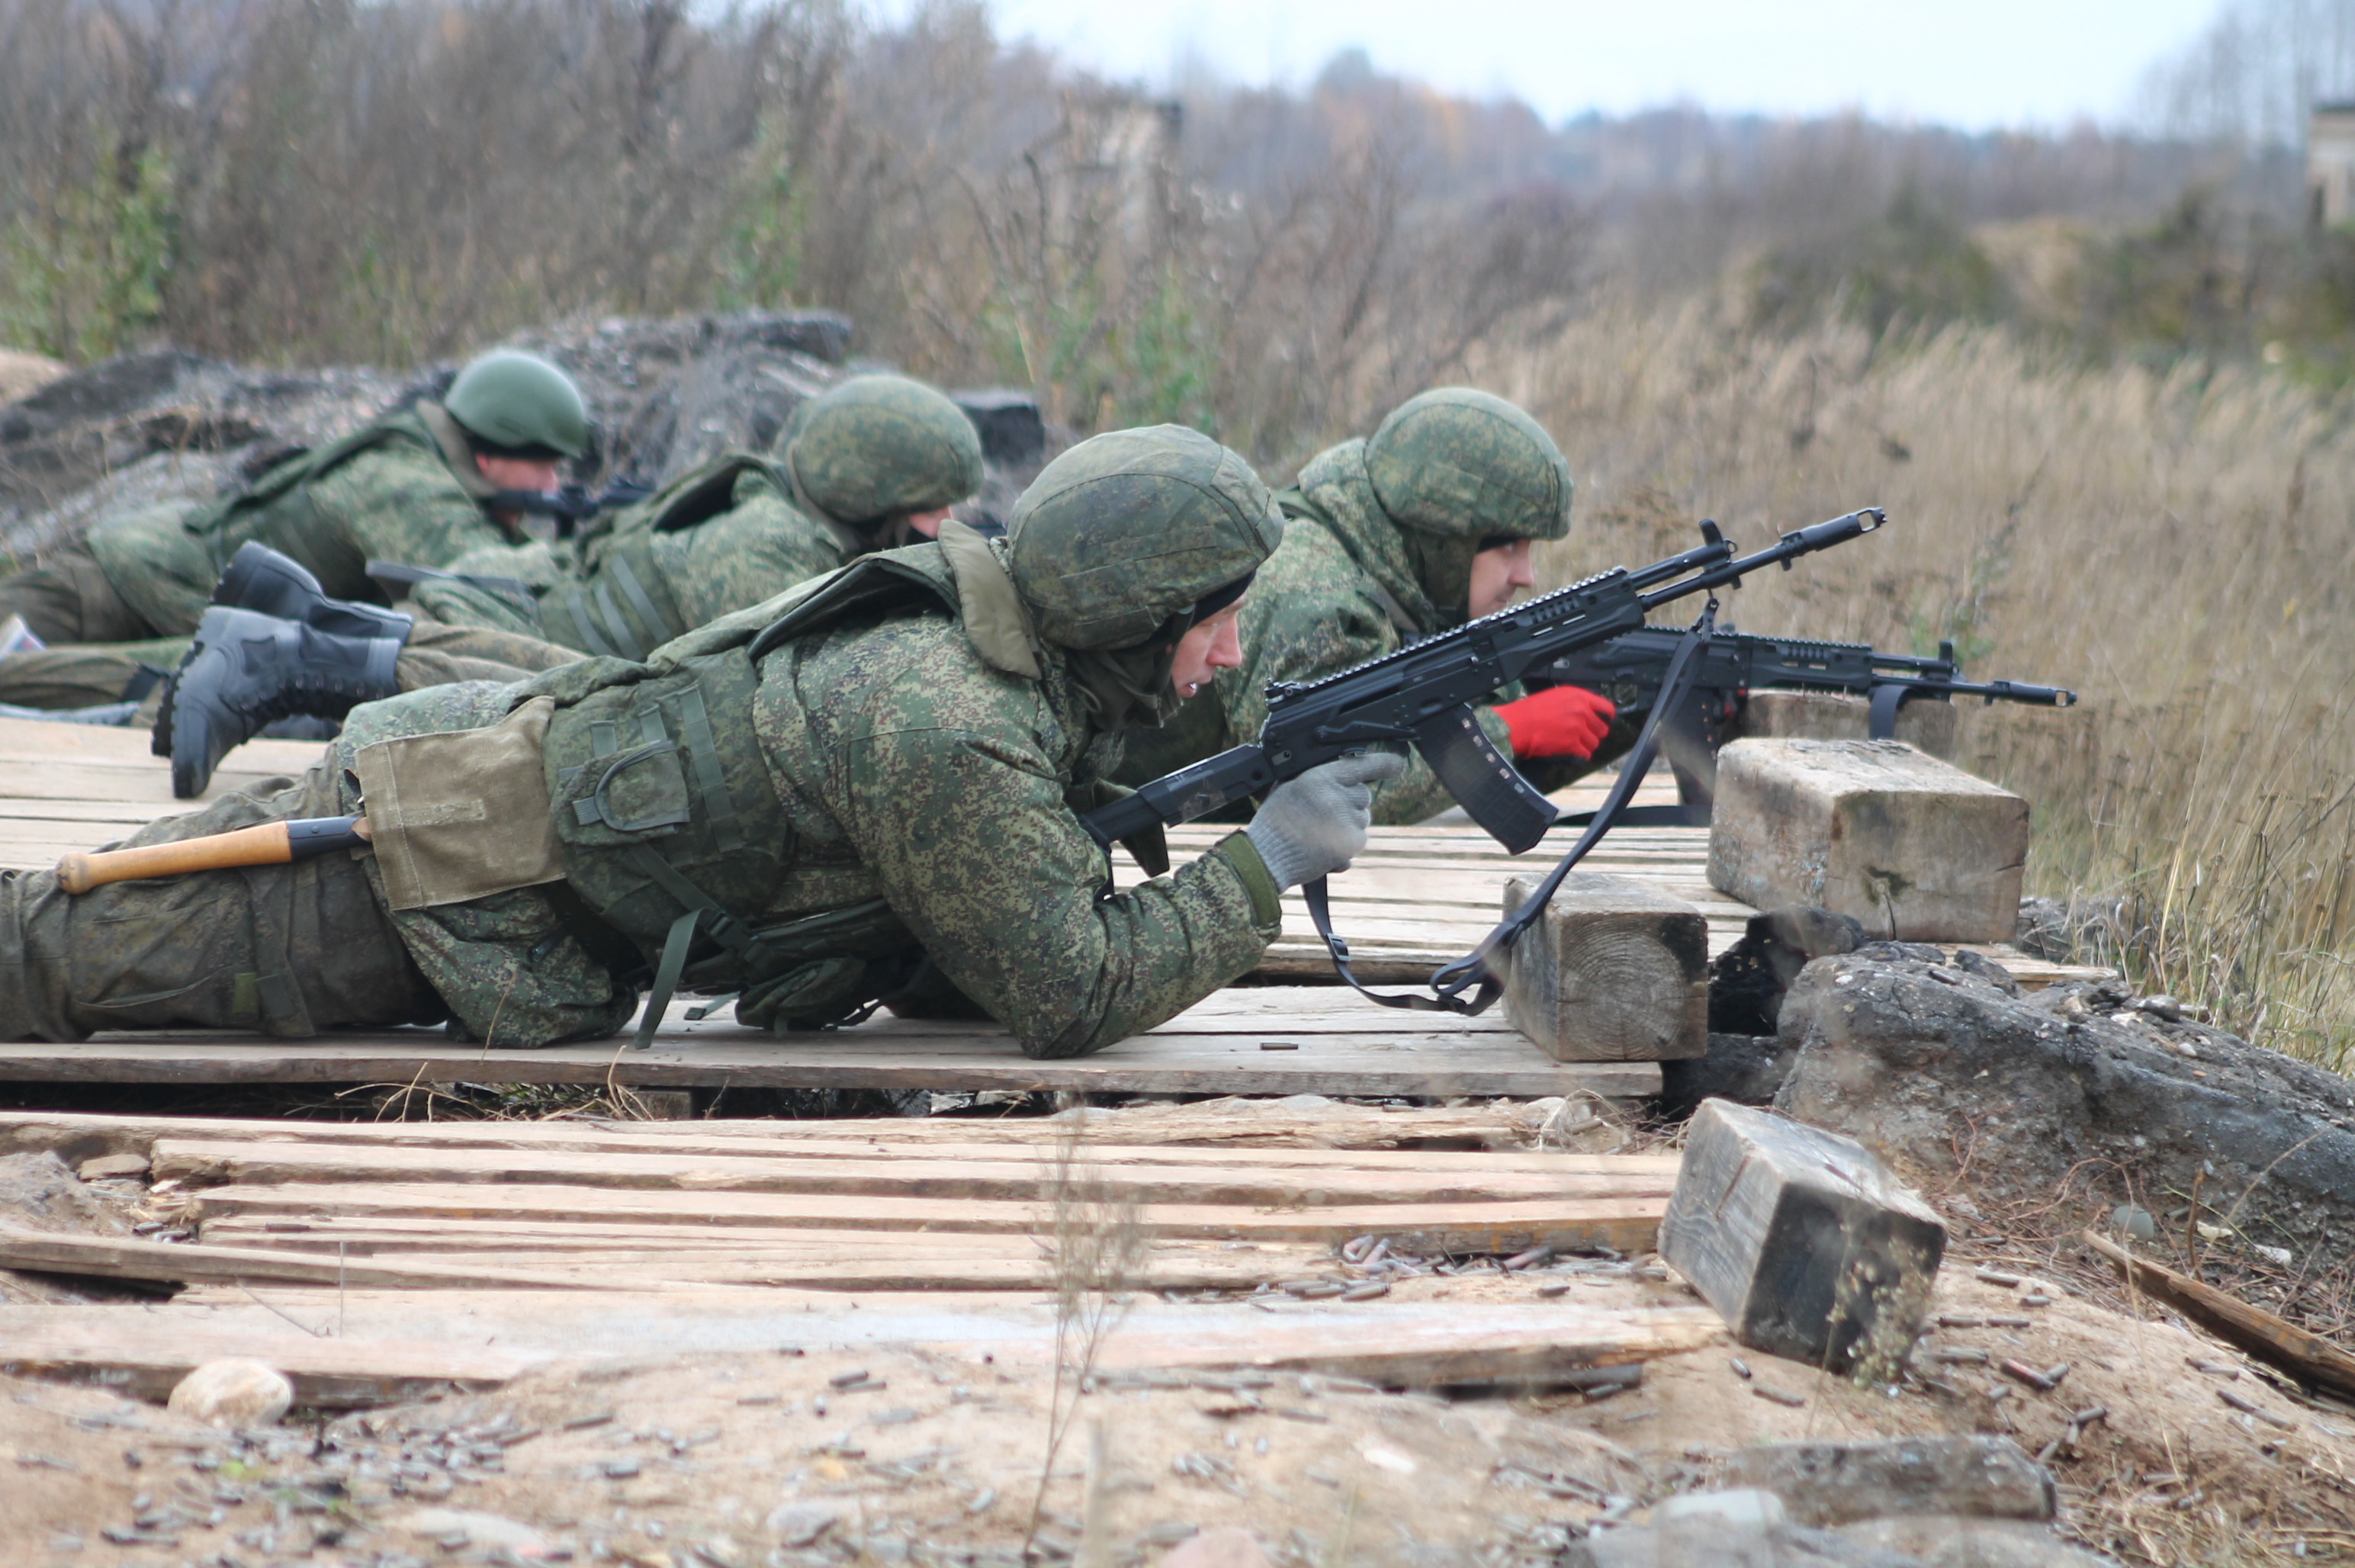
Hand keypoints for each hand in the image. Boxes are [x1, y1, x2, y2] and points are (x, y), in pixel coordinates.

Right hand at [1243, 751, 1405, 890]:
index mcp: (1319, 778)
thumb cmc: (1275, 823)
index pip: (1359, 765)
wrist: (1267, 857)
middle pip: (1363, 795)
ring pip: (1362, 818)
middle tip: (1325, 814)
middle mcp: (1337, 796)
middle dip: (1351, 803)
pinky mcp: (1351, 843)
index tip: (1398, 764)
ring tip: (1319, 833)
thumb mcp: (1290, 788)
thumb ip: (1318, 780)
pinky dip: (1347, 844)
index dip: (1382, 763)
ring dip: (1348, 825)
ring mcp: (1346, 820)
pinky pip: (1359, 838)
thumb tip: (1344, 778)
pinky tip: (1324, 846)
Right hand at [1496, 685, 1615, 759]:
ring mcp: (1578, 729)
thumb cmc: (1531, 710)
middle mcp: (1582, 712)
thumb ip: (1575, 702)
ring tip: (1575, 743)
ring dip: (1586, 745)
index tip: (1605, 720)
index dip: (1607, 716)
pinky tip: (1572, 751)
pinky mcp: (1572, 745)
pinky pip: (1585, 754)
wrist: (1519, 724)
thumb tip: (1587, 710)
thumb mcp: (1556, 696)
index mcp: (1579, 697)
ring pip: (1595, 743)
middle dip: (1595, 733)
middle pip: (1603, 728)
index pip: (1606, 707)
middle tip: (1585, 735)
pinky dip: (1580, 755)